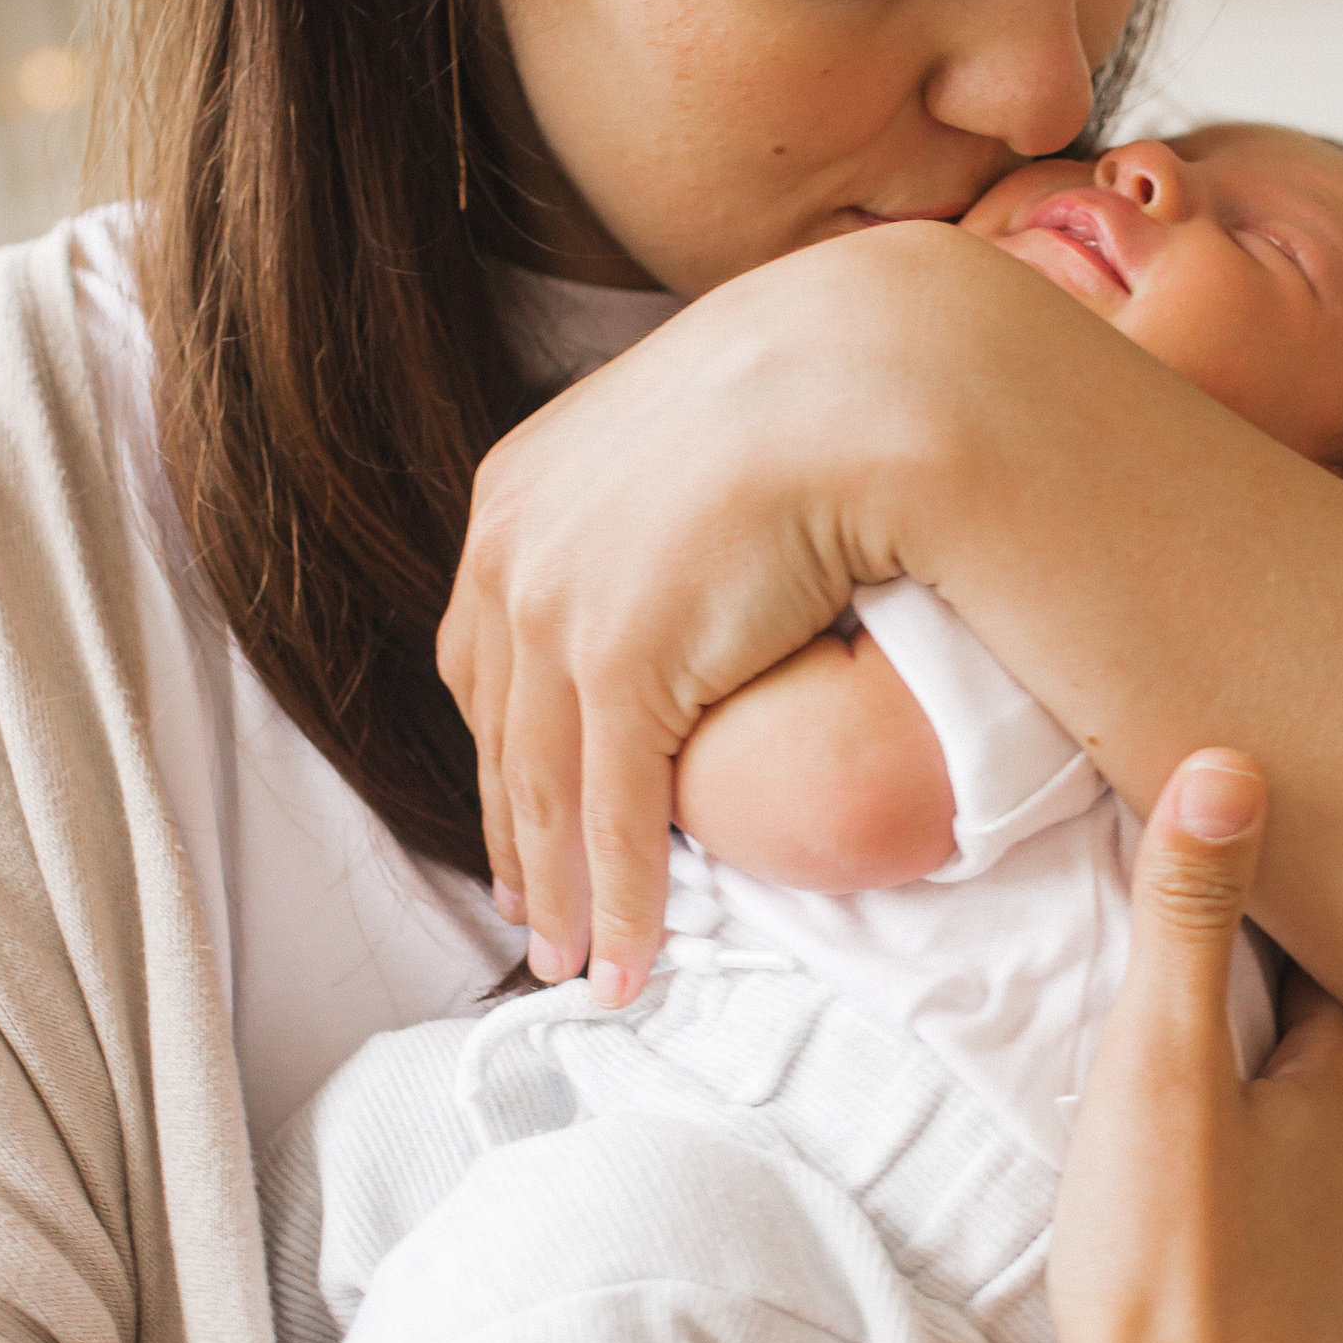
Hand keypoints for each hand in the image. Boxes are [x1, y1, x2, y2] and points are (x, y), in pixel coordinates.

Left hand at [437, 224, 994, 996]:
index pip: (485, 660)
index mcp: (513, 495)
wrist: (857, 374)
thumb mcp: (686, 450)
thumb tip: (677, 554)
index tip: (517, 825)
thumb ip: (649, 512)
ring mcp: (554, 610)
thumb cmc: (804, 398)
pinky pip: (608, 816)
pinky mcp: (619, 665)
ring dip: (558, 897)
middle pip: (498, 735)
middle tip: (534, 922)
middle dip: (514, 840)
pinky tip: (624, 963)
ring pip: (541, 793)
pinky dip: (616, 903)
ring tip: (577, 967)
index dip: (499, 756)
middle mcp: (509, 555)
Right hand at [1039, 750, 1342, 1342]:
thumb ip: (1186, 916)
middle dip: (1280, 1008)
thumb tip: (1227, 761)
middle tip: (1222, 948)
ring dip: (1265, 1111)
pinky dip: (1251, 1200)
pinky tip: (1200, 1206)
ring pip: (1309, 1155)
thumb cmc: (1170, 1266)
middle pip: (1326, 1060)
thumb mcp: (1160, 1065)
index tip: (1247, 860)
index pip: (1338, 971)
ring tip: (1200, 1069)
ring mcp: (1338, 1275)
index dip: (1291, 915)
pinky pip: (1281, 1236)